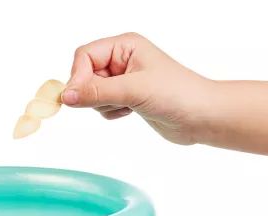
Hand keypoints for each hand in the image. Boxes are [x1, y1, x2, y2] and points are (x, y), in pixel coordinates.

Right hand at [62, 33, 213, 145]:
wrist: (201, 117)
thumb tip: (66, 97)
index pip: (84, 56)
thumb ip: (96, 93)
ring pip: (91, 94)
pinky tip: (131, 112)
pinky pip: (102, 106)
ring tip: (128, 106)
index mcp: (124, 46)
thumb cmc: (177, 95)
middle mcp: (121, 59)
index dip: (77, 77)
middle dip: (93, 93)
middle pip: (84, 75)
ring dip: (103, 105)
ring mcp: (123, 80)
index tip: (78, 99)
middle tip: (115, 100)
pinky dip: (111, 113)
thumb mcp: (133, 91)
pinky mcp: (126, 99)